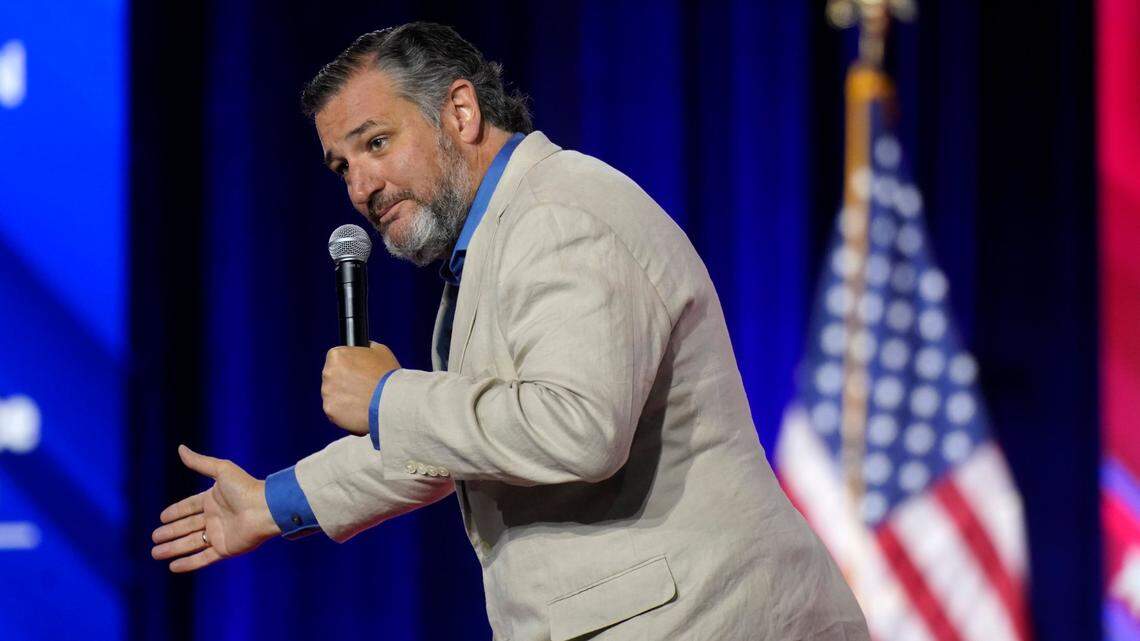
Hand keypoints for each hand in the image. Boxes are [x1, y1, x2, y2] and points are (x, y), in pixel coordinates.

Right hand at [151, 445, 279, 572]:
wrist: (266, 509)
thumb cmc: (246, 488)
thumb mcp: (221, 470)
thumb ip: (199, 462)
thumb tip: (180, 448)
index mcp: (214, 500)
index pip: (189, 507)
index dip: (175, 512)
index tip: (161, 518)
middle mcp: (215, 518)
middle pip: (187, 527)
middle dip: (170, 532)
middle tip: (154, 537)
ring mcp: (220, 534)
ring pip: (191, 543)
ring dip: (173, 549)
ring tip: (155, 553)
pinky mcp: (225, 549)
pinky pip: (203, 558)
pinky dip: (188, 564)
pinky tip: (173, 567)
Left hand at [322, 341, 399, 434]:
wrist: (392, 401)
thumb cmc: (388, 375)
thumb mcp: (380, 351)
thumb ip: (367, 349)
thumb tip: (365, 348)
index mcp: (336, 355)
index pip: (336, 360)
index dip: (349, 366)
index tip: (359, 373)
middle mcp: (327, 372)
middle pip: (332, 377)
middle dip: (344, 382)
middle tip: (362, 388)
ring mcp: (327, 392)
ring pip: (333, 395)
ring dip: (344, 398)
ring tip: (363, 401)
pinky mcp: (330, 410)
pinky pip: (335, 411)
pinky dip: (345, 413)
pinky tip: (359, 411)